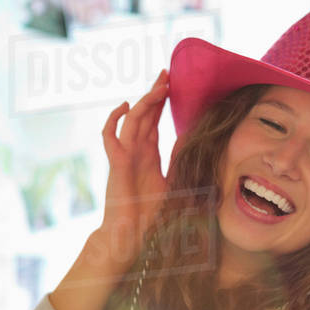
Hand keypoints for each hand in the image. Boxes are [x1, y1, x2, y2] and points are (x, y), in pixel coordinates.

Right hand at [97, 69, 169, 263]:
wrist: (134, 235)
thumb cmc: (152, 214)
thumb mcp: (175, 183)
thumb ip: (182, 164)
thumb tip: (200, 147)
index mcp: (149, 156)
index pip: (154, 122)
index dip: (160, 103)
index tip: (171, 85)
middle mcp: (136, 152)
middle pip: (144, 115)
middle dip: (154, 94)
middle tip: (166, 74)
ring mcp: (125, 156)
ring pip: (132, 120)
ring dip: (144, 101)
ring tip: (158, 85)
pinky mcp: (116, 163)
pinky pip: (110, 136)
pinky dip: (113, 120)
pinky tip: (123, 105)